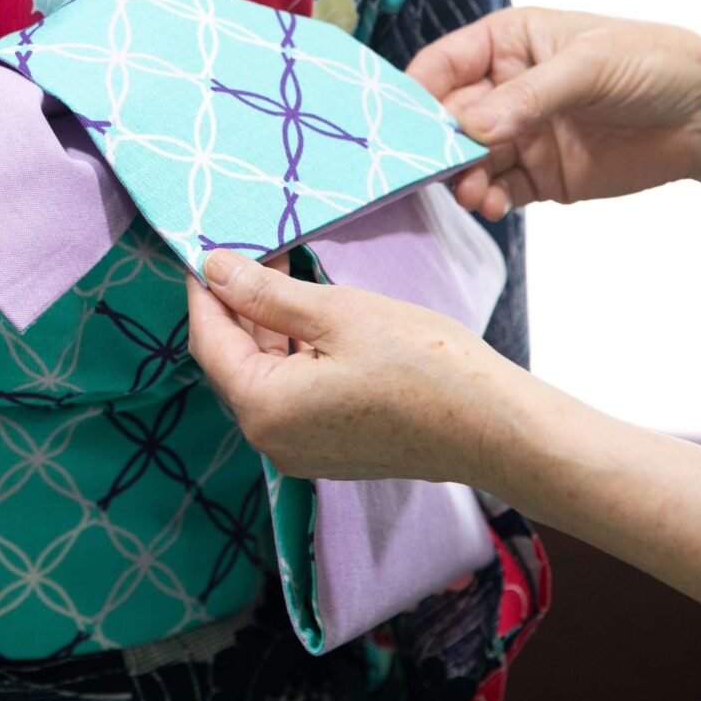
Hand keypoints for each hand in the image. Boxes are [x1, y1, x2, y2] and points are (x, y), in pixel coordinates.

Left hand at [186, 251, 523, 484]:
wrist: (495, 426)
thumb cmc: (423, 365)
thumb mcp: (336, 313)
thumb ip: (266, 293)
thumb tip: (214, 268)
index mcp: (263, 409)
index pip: (209, 340)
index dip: (205, 292)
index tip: (206, 251)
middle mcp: (272, 440)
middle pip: (233, 360)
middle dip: (238, 305)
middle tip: (255, 251)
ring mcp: (302, 450)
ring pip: (264, 376)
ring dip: (267, 326)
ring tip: (284, 272)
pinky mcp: (331, 449)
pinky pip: (293, 395)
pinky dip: (292, 353)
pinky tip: (309, 315)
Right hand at [406, 8, 700, 219]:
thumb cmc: (654, 63)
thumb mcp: (588, 67)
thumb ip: (527, 98)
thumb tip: (469, 129)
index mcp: (506, 43)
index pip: (441, 66)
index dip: (415, 94)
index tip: (399, 125)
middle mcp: (504, 89)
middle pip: (446, 119)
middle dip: (434, 145)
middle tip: (429, 169)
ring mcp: (520, 135)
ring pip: (468, 161)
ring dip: (461, 178)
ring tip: (471, 193)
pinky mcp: (540, 175)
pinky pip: (499, 190)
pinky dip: (489, 200)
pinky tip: (493, 205)